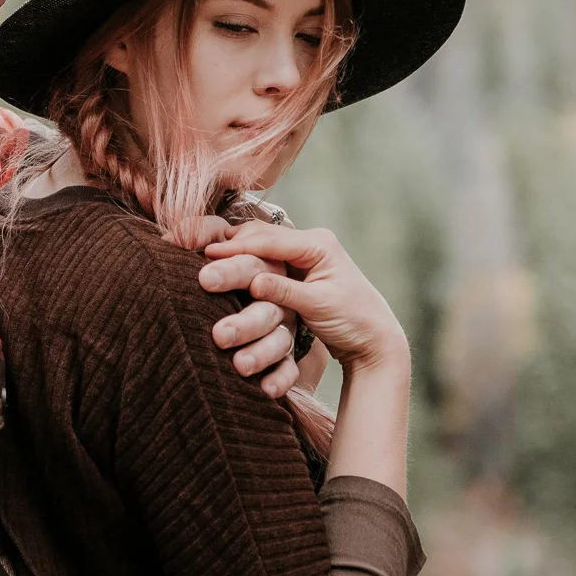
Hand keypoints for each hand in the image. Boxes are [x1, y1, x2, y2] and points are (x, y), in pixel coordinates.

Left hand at [171, 214, 302, 397]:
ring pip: (279, 340)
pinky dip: (280, 380)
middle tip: (219, 336)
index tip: (203, 279)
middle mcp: (274, 297)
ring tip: (238, 367)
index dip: (230, 272)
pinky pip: (289, 369)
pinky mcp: (285, 355)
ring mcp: (283, 327)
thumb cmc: (215, 264)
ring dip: (260, 353)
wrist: (228, 296)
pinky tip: (263, 391)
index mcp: (260, 266)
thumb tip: (172, 236)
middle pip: (267, 308)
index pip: (250, 265)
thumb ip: (196, 234)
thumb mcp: (210, 244)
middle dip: (245, 323)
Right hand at [200, 222, 406, 375]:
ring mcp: (304, 255)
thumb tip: (254, 282)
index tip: (208, 254)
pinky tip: (225, 267)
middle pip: (262, 237)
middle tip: (200, 253)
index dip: (237, 247)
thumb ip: (287, 291)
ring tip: (206, 256)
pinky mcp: (298, 270)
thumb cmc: (354, 321)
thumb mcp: (320, 306)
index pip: (270, 240)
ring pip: (261, 247)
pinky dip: (245, 262)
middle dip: (232, 245)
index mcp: (319, 244)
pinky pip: (266, 260)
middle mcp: (311, 243)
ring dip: (236, 252)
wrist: (375, 338)